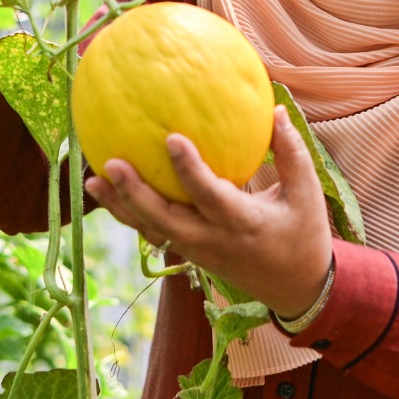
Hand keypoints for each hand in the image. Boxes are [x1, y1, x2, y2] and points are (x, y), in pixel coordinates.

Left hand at [85, 107, 333, 318]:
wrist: (296, 288)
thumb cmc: (303, 235)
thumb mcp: (306, 194)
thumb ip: (291, 152)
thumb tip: (275, 109)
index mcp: (242, 222)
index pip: (209, 195)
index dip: (188, 170)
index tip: (170, 138)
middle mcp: (213, 240)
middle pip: (164, 220)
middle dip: (135, 194)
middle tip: (111, 163)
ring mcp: (197, 250)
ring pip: (151, 230)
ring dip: (120, 208)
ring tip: (92, 181)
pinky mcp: (190, 254)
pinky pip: (154, 234)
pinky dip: (130, 215)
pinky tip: (110, 192)